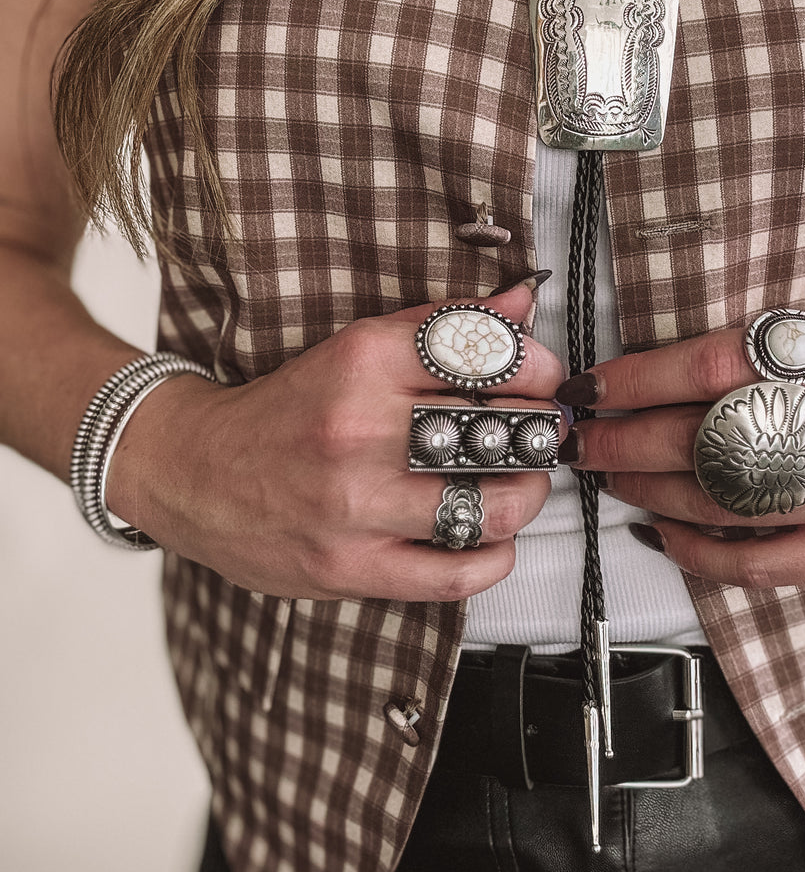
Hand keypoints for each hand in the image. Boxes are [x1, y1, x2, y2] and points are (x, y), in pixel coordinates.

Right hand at [107, 283, 564, 601]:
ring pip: (493, 506)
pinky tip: (492, 538)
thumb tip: (525, 299)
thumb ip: (444, 324)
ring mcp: (354, 506)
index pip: (487, 354)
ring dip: (527, 496)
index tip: (545, 380)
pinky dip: (495, 557)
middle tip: (540, 434)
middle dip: (540, 433)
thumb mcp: (357, 347)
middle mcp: (358, 430)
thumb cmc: (286, 410)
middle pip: (501, 431)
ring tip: (520, 484)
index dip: (540, 367)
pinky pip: (457, 572)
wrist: (192, 473)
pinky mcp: (350, 568)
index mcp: (361, 360)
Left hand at [557, 315, 804, 589]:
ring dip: (648, 491)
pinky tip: (659, 531)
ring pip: (722, 502)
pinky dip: (696, 551)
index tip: (593, 387)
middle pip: (707, 438)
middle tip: (581, 439)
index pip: (715, 366)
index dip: (640, 379)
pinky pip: (757, 564)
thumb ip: (763, 352)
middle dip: (625, 441)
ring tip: (610, 476)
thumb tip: (658, 375)